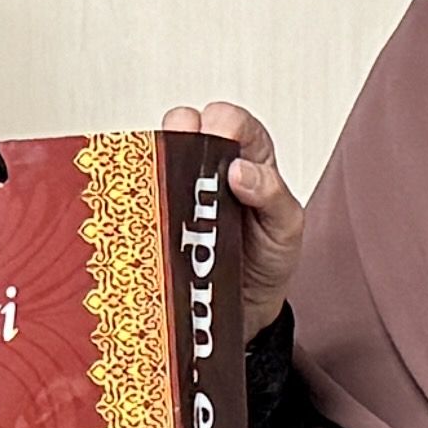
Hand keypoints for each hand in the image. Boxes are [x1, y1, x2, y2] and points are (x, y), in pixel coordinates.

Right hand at [160, 101, 306, 329]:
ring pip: (160, 158)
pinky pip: (145, 196)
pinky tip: (149, 207)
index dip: (225, 122)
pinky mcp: (161, 215)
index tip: (220, 133)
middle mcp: (212, 167)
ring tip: (166, 182)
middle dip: (182, 131)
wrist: (247, 305)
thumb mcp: (285, 226)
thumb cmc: (268, 255)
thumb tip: (241, 170)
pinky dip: (142, 197)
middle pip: (187, 127)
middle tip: (186, 150)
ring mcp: (183, 190)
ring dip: (159, 164)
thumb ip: (272, 195)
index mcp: (249, 158)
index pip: (234, 122)